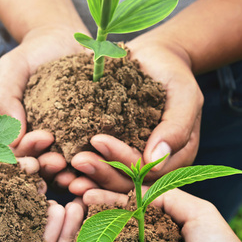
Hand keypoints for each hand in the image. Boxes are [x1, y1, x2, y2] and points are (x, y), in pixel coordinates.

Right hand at [0, 25, 87, 185]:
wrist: (64, 42)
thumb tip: (11, 140)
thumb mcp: (10, 72)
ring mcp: (64, 146)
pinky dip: (97, 161)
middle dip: (48, 167)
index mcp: (16, 137)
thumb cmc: (30, 57)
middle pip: (40, 168)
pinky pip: (92, 156)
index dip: (28, 152)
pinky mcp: (88, 140)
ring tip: (81, 165)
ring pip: (64, 170)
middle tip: (60, 162)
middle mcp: (40, 147)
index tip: (43, 138)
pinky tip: (106, 159)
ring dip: (71, 173)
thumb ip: (4, 101)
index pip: (17, 155)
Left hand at [67, 35, 201, 195]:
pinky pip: (96, 164)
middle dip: (100, 173)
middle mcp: (151, 167)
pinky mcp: (112, 152)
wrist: (155, 60)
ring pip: (108, 178)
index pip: (146, 169)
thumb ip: (176, 127)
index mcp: (173, 159)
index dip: (122, 159)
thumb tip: (155, 160)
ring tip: (62, 171)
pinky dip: (78, 168)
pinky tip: (58, 163)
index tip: (97, 140)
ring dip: (86, 177)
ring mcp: (130, 161)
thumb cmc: (174, 75)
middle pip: (125, 181)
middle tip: (75, 160)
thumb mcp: (183, 95)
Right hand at [82, 188, 241, 241]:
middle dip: (93, 205)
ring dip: (89, 231)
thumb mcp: (201, 215)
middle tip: (70, 192)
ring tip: (68, 221)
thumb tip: (139, 188)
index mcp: (170, 225)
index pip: (133, 201)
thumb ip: (170, 197)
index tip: (83, 185)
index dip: (108, 191)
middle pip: (117, 220)